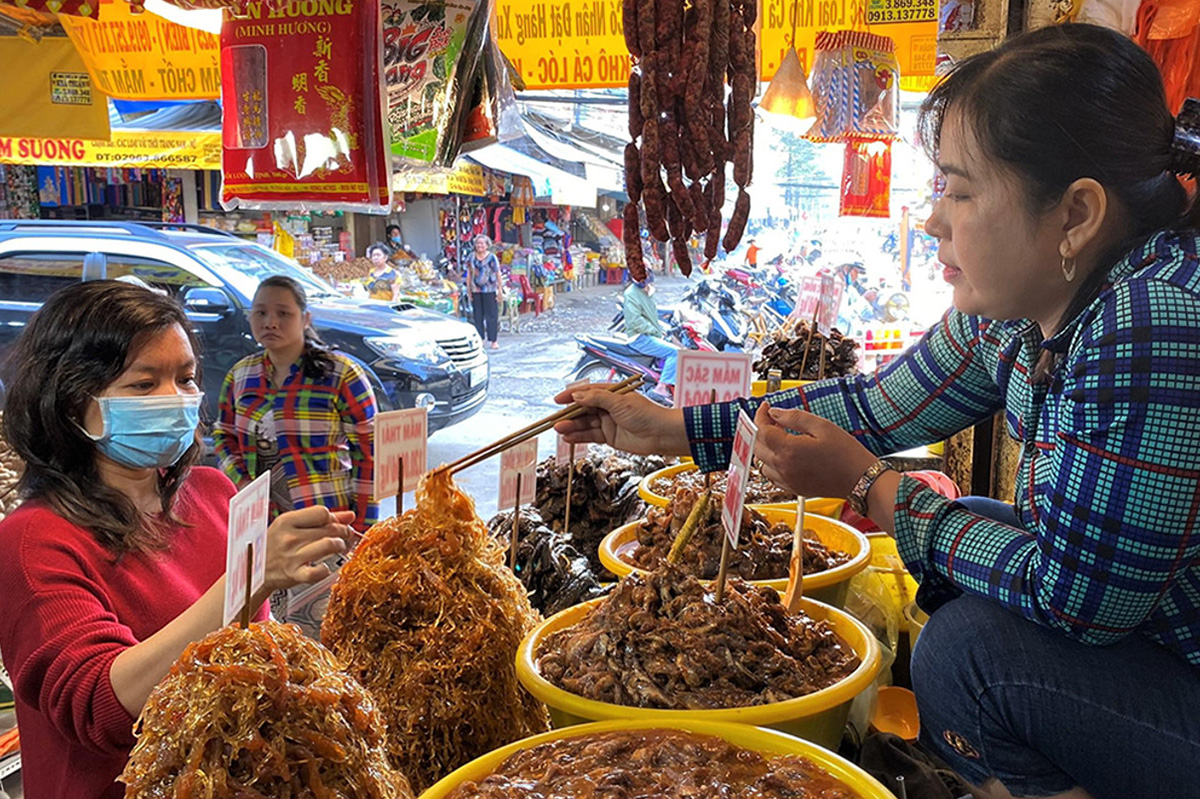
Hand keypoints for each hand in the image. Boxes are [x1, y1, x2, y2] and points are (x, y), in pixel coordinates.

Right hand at [264, 505, 355, 591]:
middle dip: (342, 531)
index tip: (334, 524)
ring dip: (339, 545)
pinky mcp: (294, 574)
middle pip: (329, 528)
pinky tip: (324, 567)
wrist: (253, 569)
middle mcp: (289, 537)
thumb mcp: (292, 526)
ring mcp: (292, 556)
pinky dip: (325, 570)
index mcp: (287, 521)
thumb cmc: (275, 545)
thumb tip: (350, 516)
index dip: (333, 518)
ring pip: (329, 544)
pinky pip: (317, 572)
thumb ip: (321, 519)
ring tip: (338, 547)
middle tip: (343, 536)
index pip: (322, 512)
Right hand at [553, 384, 687, 455]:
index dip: (572, 395)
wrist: (661, 434)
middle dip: (570, 414)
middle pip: (584, 409)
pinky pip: (591, 436)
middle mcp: (608, 407)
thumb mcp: (619, 402)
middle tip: (556, 419)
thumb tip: (577, 396)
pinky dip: (579, 437)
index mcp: (612, 394)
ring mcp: (608, 422)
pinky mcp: (610, 437)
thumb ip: (597, 399)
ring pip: (586, 423)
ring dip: (572, 426)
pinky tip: (569, 437)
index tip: (558, 399)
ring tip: (559, 429)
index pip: (588, 392)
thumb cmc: (646, 414)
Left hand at [753, 403, 876, 498]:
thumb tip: (774, 412)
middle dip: (760, 429)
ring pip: (760, 462)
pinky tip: (783, 454)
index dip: (760, 415)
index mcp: (789, 450)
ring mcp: (787, 481)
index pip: (761, 430)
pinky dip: (770, 463)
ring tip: (780, 436)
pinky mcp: (793, 488)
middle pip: (756, 446)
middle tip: (772, 418)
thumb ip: (794, 417)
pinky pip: (771, 476)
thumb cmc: (846, 454)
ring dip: (764, 447)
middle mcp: (784, 468)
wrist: (861, 479)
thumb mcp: (822, 426)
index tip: (765, 407)